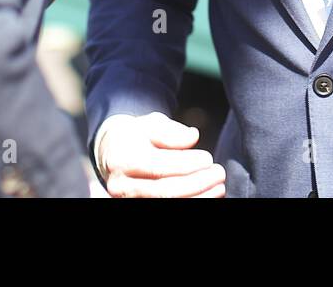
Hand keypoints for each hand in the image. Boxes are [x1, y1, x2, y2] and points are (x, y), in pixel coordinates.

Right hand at [98, 112, 225, 197]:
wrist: (114, 153)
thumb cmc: (137, 137)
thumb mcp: (150, 124)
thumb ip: (170, 131)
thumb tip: (192, 137)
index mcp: (121, 159)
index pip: (157, 166)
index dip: (186, 164)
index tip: (208, 158)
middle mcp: (120, 185)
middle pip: (163, 191)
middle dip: (196, 184)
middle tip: (218, 173)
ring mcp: (127, 200)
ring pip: (166, 204)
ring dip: (198, 198)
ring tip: (218, 187)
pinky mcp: (137, 206)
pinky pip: (166, 208)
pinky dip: (191, 203)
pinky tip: (207, 196)